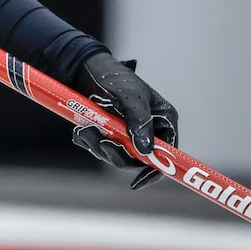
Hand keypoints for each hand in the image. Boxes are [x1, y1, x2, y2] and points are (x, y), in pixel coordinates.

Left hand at [70, 52, 178, 188]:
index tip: (139, 181)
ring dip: (99, 146)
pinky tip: (81, 129)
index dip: (157, 170)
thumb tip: (145, 151)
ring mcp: (126, 132)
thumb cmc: (114, 78)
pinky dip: (89, 142)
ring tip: (85, 130)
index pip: (169, 152)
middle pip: (138, 158)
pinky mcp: (108, 132)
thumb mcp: (130, 97)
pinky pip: (100, 147)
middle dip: (118, 154)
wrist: (84, 68)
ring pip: (116, 154)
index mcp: (163, 120)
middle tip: (102, 143)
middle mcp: (148, 128)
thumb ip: (139, 123)